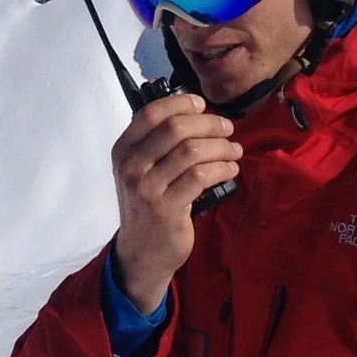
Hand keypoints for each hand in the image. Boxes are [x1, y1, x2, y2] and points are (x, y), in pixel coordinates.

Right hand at [110, 94, 239, 311]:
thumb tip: (193, 109)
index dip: (181, 103)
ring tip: (234, 151)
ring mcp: (147, 188)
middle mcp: (131, 166)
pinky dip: (222, 168)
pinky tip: (231, 170)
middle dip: (209, 124)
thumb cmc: (148, 205)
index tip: (202, 105)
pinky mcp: (167, 209)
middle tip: (228, 129)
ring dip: (221, 147)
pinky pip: (201, 176)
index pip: (151, 113)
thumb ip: (157, 142)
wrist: (142, 252)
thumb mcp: (140, 170)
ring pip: (191, 151)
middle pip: (176, 128)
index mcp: (123, 150)